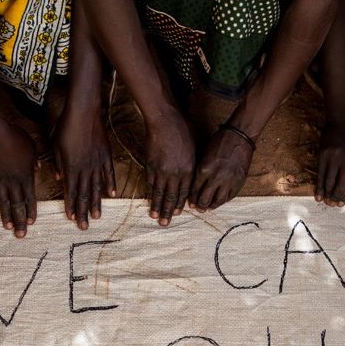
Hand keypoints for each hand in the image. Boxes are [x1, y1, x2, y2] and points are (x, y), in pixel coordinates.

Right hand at [0, 124, 37, 238]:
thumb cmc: (16, 138)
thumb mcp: (32, 148)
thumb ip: (35, 161)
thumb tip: (38, 168)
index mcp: (26, 177)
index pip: (30, 199)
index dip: (30, 212)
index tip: (30, 223)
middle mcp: (13, 182)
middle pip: (17, 205)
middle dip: (19, 222)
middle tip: (20, 235)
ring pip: (3, 202)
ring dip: (5, 215)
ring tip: (6, 227)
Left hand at [53, 106, 115, 229]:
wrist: (84, 111)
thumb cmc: (66, 126)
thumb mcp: (55, 145)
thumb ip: (58, 164)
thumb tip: (58, 178)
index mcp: (71, 167)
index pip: (70, 192)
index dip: (71, 206)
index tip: (71, 218)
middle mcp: (85, 168)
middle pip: (84, 194)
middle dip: (83, 212)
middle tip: (84, 226)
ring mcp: (97, 163)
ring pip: (97, 187)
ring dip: (96, 203)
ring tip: (97, 216)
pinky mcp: (106, 155)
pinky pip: (109, 173)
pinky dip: (110, 184)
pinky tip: (111, 195)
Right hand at [145, 110, 193, 225]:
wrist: (165, 121)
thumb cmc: (183, 131)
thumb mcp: (195, 149)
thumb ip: (193, 165)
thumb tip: (191, 177)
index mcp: (188, 170)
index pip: (184, 192)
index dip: (179, 204)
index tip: (177, 213)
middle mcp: (175, 174)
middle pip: (171, 197)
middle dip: (168, 212)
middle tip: (165, 224)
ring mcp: (161, 171)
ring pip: (159, 193)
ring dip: (157, 207)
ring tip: (155, 217)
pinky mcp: (150, 166)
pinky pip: (150, 184)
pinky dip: (150, 194)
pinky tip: (149, 201)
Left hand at [189, 128, 252, 212]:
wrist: (240, 136)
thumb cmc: (219, 142)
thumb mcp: (204, 155)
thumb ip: (199, 171)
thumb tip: (194, 188)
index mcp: (204, 169)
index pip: (194, 190)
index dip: (192, 199)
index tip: (191, 203)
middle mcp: (215, 177)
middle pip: (204, 199)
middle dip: (200, 206)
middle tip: (199, 208)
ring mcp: (228, 181)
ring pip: (218, 201)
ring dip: (212, 206)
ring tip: (209, 207)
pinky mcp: (239, 182)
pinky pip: (229, 197)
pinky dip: (224, 200)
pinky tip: (220, 200)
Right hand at [315, 123, 344, 205]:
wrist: (343, 122)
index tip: (341, 203)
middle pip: (341, 186)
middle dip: (336, 198)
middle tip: (332, 205)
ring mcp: (335, 159)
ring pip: (330, 183)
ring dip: (327, 195)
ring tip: (325, 202)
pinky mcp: (324, 157)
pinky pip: (321, 176)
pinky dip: (319, 188)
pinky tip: (318, 196)